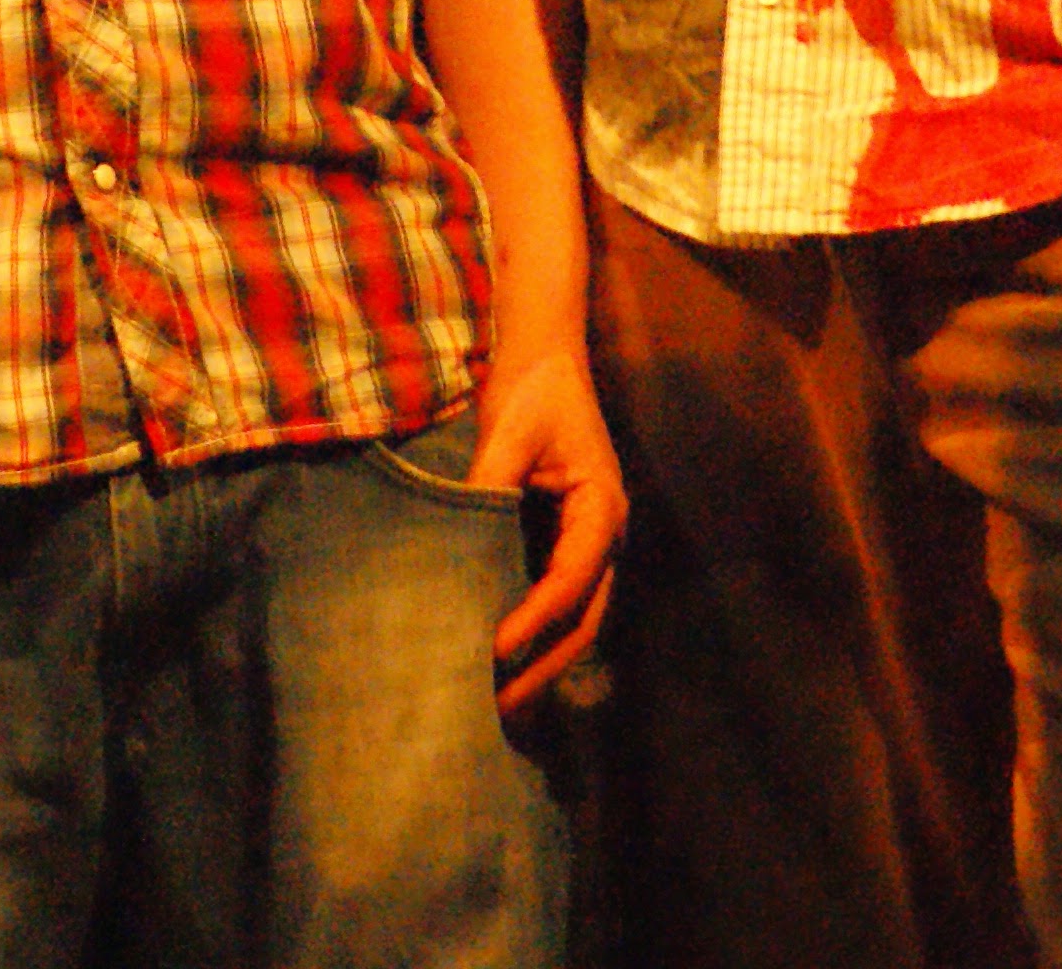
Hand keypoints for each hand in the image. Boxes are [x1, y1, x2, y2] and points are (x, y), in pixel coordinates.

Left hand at [468, 346, 623, 716]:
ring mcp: (586, 543)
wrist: (544, 358)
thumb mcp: (509, 432)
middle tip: (499, 704)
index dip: (534, 619)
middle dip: (544, 664)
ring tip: (497, 700)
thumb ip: (489, 485)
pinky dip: (532, 632)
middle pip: (583, 618)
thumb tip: (458, 537)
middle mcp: (602, 535)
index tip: (496, 650)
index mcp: (601, 508)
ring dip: (540, 659)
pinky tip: (498, 658)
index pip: (571, 579)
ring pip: (573, 618)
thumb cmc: (532, 389)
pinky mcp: (562, 542)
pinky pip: (553, 599)